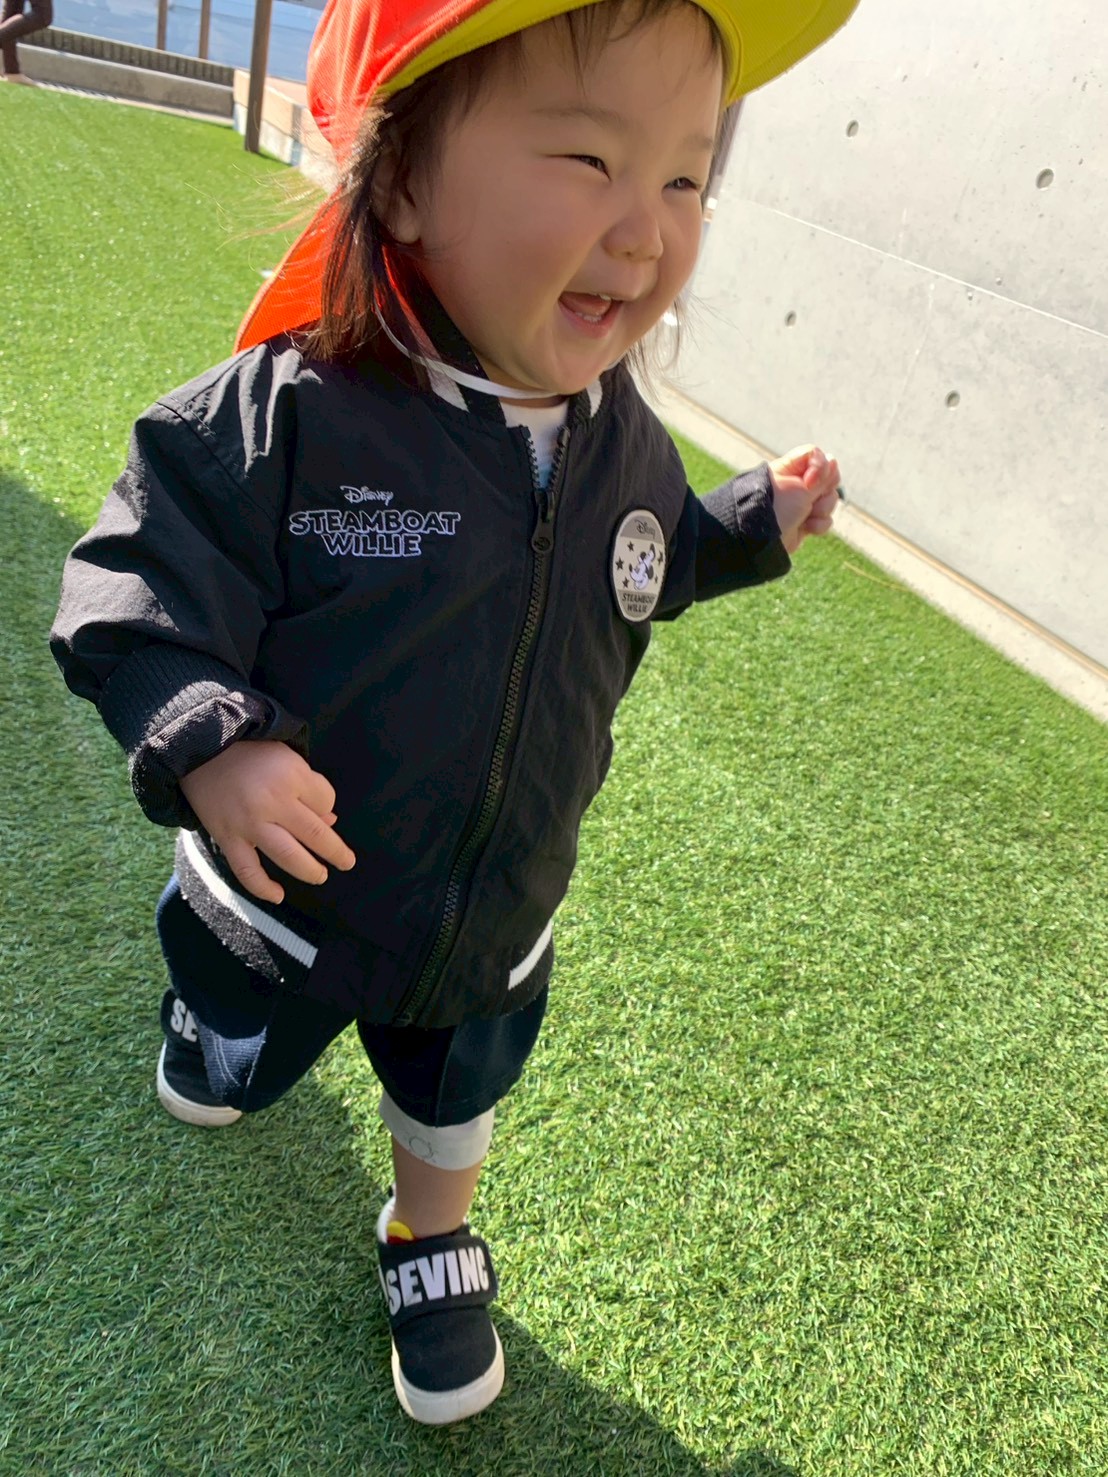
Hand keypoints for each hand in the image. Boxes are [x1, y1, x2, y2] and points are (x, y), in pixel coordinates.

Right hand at [179, 740, 355, 903]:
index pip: (325, 802)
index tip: (323, 812)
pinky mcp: (227, 838)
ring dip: (309, 871)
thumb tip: (329, 821)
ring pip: (288, 856)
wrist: (200, 752)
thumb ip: (310, 787)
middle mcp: (272, 803)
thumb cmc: (250, 753)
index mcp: (291, 777)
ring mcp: (249, 824)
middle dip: (335, 852)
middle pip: (315, 834)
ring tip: (320, 876)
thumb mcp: (287, 758)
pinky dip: (262, 887)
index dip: (328, 810)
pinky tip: (278, 896)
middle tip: (346, 863)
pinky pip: (247, 870)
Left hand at [768, 445, 840, 553]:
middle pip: (827, 479)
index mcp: (789, 468)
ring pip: (829, 500)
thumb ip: (822, 475)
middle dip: (825, 492)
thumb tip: (832, 460)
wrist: (764, 540)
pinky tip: (807, 528)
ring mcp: (801, 504)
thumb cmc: (778, 509)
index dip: (820, 467)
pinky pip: (824, 519)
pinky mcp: (805, 522)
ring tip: (807, 517)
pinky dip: (819, 524)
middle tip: (811, 499)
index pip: (815, 455)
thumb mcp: (801, 488)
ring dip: (822, 509)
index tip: (810, 482)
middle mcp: (795, 484)